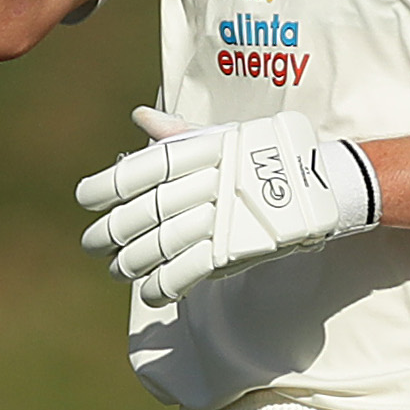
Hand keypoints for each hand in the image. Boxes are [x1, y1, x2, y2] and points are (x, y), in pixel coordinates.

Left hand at [76, 107, 379, 306]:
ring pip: (163, 243)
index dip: (108, 184)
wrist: (325, 182)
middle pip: (147, 209)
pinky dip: (164, 285)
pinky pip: (190, 270)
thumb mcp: (228, 135)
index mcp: (205, 147)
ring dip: (133, 261)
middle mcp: (211, 178)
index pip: (144, 167)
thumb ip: (181, 133)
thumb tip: (139, 117)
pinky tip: (150, 292)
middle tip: (92, 243)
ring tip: (117, 269)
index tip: (84, 197)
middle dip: (112, 230)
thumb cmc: (270, 155)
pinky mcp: (238, 246)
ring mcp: (224, 214)